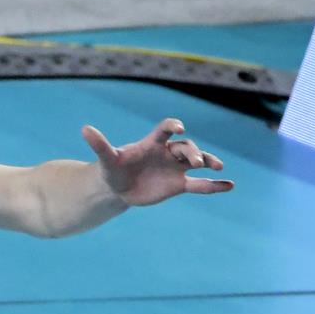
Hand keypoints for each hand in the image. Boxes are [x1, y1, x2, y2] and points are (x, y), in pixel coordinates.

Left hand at [81, 118, 233, 206]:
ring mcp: (175, 169)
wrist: (118, 187)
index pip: (165, 130)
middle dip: (192, 152)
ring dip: (208, 162)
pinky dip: (214, 186)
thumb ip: (99, 144)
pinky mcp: (179, 185)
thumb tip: (84, 128)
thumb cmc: (113, 168)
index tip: (179, 128)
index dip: (173, 127)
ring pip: (197, 162)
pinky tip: (230, 186)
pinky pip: (200, 185)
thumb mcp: (107, 159)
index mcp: (152, 143)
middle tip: (195, 161)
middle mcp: (167, 153)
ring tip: (218, 167)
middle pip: (185, 148)